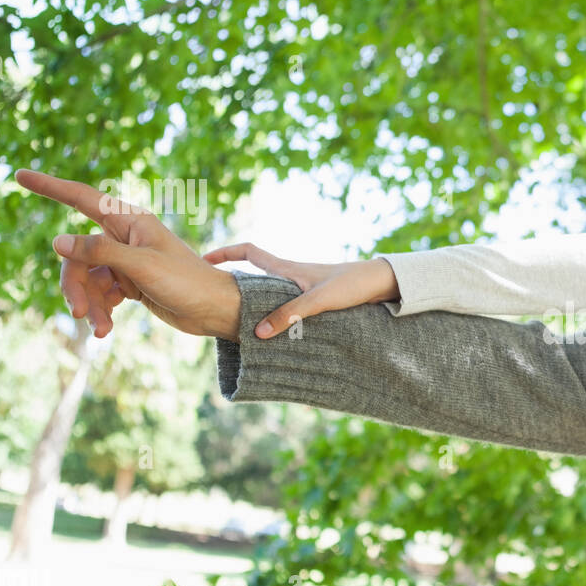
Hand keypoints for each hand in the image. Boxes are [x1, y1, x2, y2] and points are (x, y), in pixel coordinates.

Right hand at [17, 169, 241, 339]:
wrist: (214, 310)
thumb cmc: (186, 281)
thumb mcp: (141, 266)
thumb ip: (100, 252)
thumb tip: (58, 241)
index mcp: (129, 221)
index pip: (81, 197)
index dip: (50, 187)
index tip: (20, 176)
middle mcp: (124, 237)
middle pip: (77, 254)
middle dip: (73, 285)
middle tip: (77, 312)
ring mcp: (125, 261)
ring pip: (86, 278)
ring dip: (89, 304)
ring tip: (100, 329)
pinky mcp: (128, 284)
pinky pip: (100, 294)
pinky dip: (100, 310)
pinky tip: (105, 330)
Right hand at [202, 244, 397, 338]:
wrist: (382, 283)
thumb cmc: (352, 285)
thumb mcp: (319, 300)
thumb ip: (290, 315)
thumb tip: (259, 333)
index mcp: (287, 269)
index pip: (249, 252)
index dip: (225, 253)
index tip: (204, 260)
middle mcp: (291, 275)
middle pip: (254, 274)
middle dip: (233, 283)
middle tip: (214, 299)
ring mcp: (302, 286)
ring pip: (269, 292)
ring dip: (254, 302)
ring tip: (239, 321)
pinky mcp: (315, 298)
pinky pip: (286, 304)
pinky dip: (276, 313)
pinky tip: (274, 331)